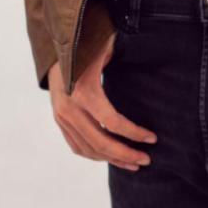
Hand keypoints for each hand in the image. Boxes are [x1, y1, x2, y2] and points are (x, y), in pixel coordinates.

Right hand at [47, 31, 157, 172]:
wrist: (54, 45)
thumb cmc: (86, 44)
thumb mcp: (106, 49)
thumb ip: (125, 58)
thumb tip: (153, 59)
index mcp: (83, 92)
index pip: (112, 123)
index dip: (134, 134)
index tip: (152, 138)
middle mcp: (70, 108)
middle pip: (100, 143)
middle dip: (125, 154)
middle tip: (146, 160)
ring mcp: (62, 116)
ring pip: (88, 149)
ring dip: (111, 159)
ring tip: (132, 163)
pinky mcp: (59, 120)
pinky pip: (76, 145)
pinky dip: (94, 154)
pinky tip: (110, 157)